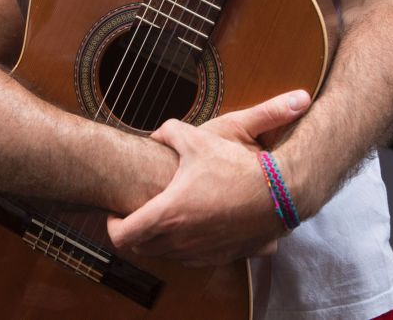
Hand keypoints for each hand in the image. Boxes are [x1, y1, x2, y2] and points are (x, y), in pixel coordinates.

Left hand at [107, 89, 311, 265]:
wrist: (279, 191)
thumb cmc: (237, 167)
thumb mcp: (200, 140)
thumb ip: (171, 132)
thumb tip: (158, 133)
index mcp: (168, 214)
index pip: (123, 235)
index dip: (113, 226)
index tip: (117, 213)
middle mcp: (181, 240)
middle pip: (142, 249)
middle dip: (136, 233)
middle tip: (140, 213)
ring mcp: (202, 252)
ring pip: (168, 256)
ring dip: (161, 241)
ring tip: (168, 219)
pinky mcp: (223, 256)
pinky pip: (194, 259)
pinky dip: (187, 247)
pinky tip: (196, 226)